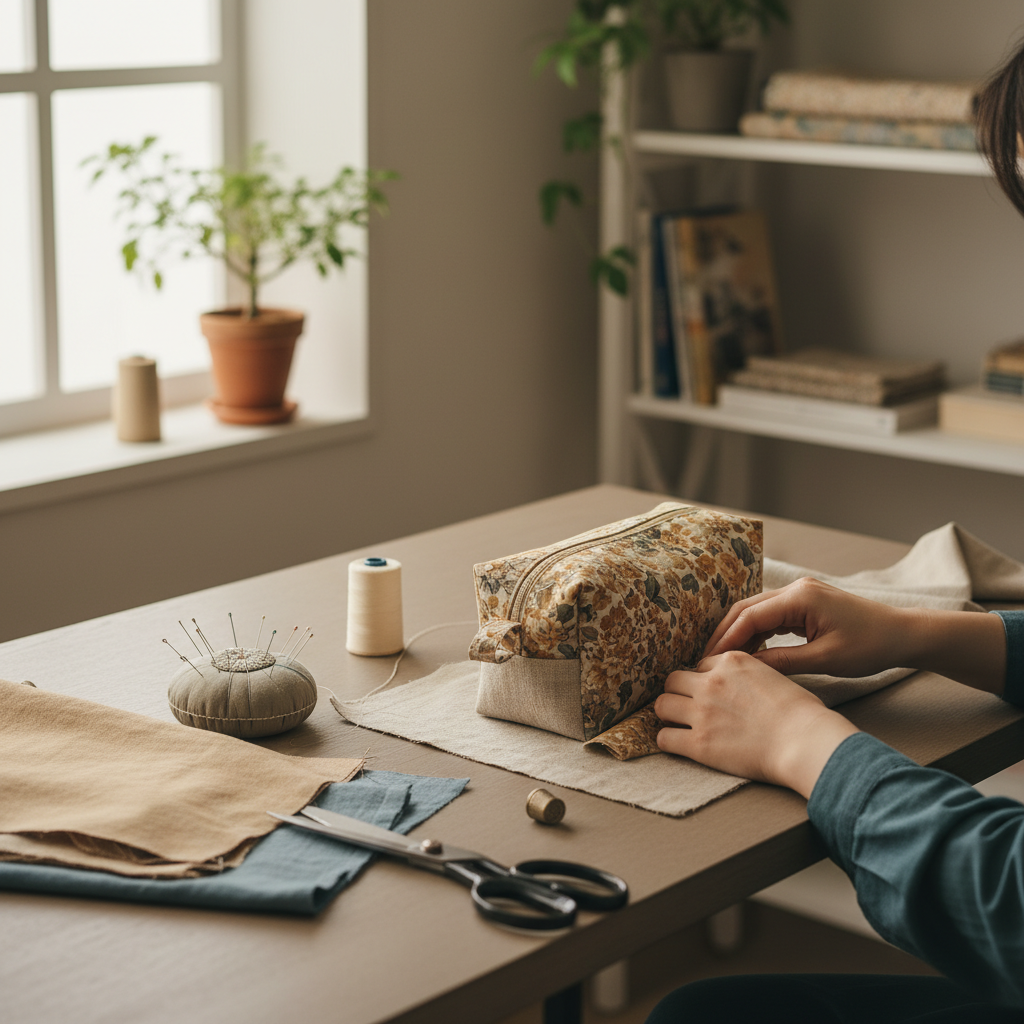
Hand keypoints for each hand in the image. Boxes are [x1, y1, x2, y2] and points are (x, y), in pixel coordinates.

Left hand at [655, 651, 858, 797]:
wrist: (805, 742)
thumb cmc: (801, 713)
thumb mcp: (773, 675)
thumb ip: (748, 675)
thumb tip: (740, 685)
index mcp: (732, 661)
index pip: (701, 665)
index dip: (704, 681)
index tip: (711, 694)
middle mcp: (712, 682)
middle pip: (673, 680)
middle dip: (679, 692)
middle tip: (688, 707)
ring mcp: (702, 712)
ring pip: (661, 704)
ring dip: (669, 714)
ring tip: (679, 723)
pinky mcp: (698, 743)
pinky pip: (664, 737)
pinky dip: (668, 741)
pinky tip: (679, 744)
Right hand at [704, 577, 912, 678]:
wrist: (903, 634)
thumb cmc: (870, 646)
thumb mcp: (825, 659)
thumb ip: (782, 661)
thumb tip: (746, 669)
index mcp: (800, 597)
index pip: (750, 617)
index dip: (727, 640)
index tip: (709, 662)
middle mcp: (796, 589)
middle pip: (746, 609)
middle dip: (724, 635)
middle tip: (705, 660)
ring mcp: (800, 594)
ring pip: (756, 612)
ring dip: (738, 634)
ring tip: (721, 660)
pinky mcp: (804, 604)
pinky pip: (771, 616)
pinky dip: (756, 633)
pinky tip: (747, 653)